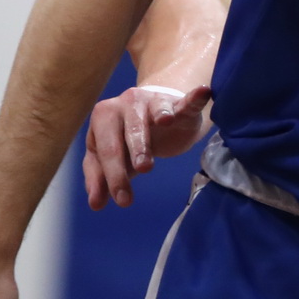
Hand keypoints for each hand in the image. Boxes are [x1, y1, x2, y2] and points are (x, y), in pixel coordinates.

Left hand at [83, 84, 212, 208]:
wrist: (162, 114)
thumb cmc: (131, 137)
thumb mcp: (115, 158)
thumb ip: (101, 179)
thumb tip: (96, 204)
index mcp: (103, 118)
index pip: (104, 150)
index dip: (111, 176)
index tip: (121, 201)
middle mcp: (125, 104)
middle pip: (125, 135)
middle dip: (129, 158)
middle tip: (136, 181)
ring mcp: (152, 100)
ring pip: (149, 117)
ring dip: (145, 141)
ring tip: (146, 164)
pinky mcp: (178, 102)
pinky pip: (186, 102)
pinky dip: (194, 99)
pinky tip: (202, 94)